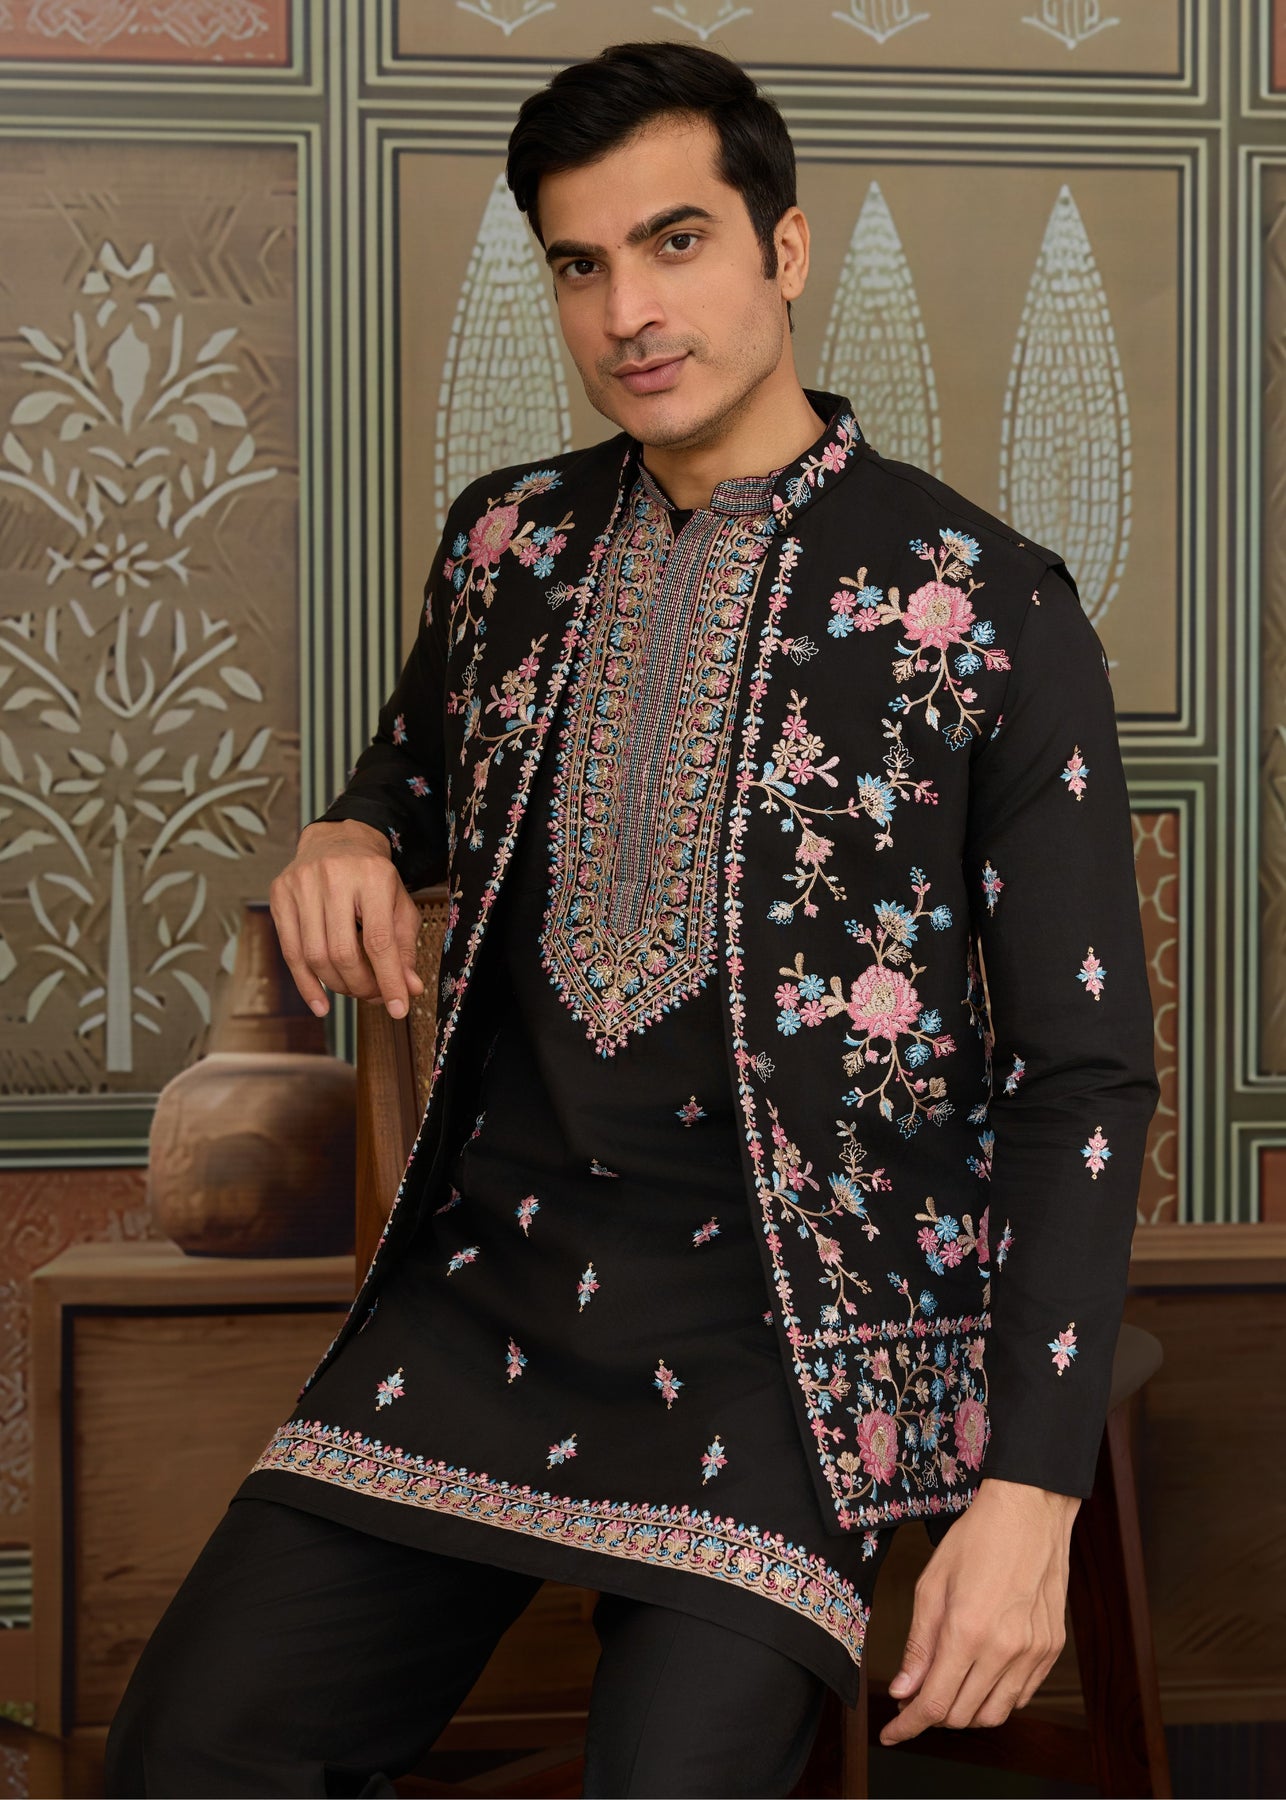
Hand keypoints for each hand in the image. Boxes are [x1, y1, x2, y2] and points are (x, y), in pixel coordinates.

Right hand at [269, 819, 424, 1019]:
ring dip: (337, 985)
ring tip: (354, 991)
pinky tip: (320, 1003)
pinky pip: (290, 951)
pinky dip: (307, 984)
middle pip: (342, 952)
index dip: (388, 980)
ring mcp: (301, 884)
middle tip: (374, 996)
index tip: (399, 1008)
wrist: (337, 840)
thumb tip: (409, 989)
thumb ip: (405, 946)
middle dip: (361, 985)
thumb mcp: (399, 904)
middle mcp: (333, 877)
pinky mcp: (280, 895)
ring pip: (314, 955)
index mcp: (372, 876)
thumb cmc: (373, 877)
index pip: (379, 940)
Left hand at [879, 1477, 1078, 1744]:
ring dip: (965, 1712)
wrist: (1030, 1512)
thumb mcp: (932, 1584)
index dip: (908, 1726)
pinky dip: (997, 1698)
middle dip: (932, 1715)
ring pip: (995, 1714)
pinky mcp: (1051, 1649)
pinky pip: (1022, 1696)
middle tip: (914, 1697)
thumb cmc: (977, 1539)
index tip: (891, 1734)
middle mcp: (1005, 1650)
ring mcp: (1033, 1653)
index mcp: (968, 1631)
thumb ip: (919, 1644)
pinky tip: (980, 1677)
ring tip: (947, 1686)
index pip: (934, 1704)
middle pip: (963, 1715)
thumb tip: (903, 1691)